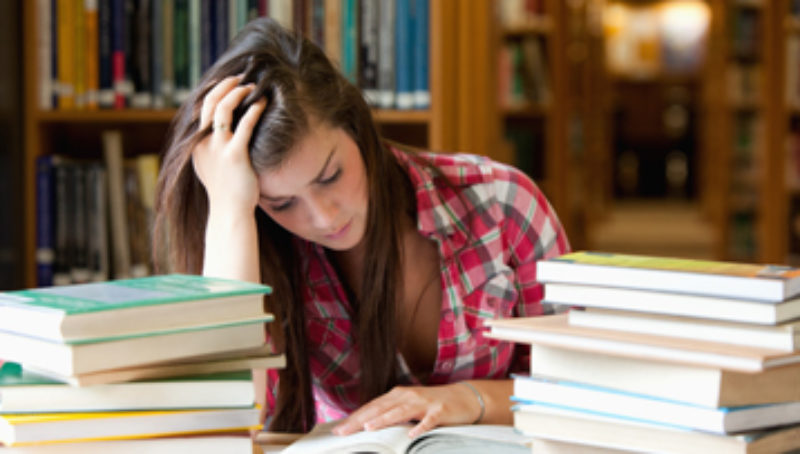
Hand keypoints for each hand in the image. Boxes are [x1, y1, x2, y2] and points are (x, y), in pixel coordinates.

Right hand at [192, 75, 266, 213]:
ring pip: (224, 109)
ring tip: (253, 87)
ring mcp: (218, 149)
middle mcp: (203, 143)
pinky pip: (245, 126)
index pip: (202, 108)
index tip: (229, 83)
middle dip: (226, 85)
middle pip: (210, 102)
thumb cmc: (227, 191)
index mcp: (196, 144)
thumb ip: (213, 149)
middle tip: (241, 78)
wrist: (230, 212)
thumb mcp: (212, 167)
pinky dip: (254, 110)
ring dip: (238, 93)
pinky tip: (263, 103)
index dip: (215, 91)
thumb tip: (222, 134)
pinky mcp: (235, 156)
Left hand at [332, 384, 481, 437]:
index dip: (355, 418)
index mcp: (398, 395)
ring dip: (384, 419)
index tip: (339, 429)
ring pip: (400, 412)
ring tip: (369, 427)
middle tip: (344, 431)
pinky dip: (420, 427)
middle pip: (381, 408)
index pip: (372, 407)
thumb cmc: (432, 405)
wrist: (463, 398)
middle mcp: (408, 396)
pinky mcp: (440, 412)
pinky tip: (411, 434)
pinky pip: (428, 421)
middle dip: (361, 420)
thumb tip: (367, 426)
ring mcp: (424, 403)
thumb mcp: (409, 407)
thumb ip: (391, 413)